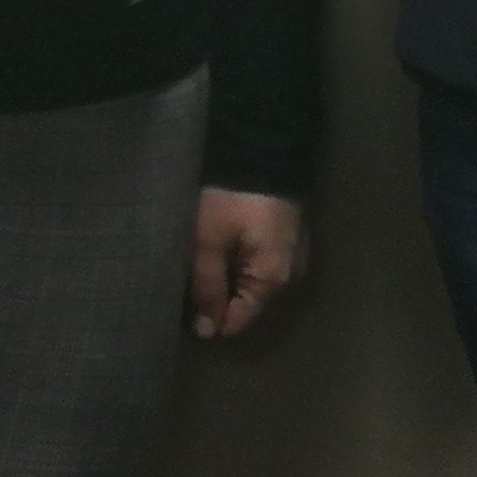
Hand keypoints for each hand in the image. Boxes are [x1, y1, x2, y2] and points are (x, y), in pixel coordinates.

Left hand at [189, 190, 308, 341]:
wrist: (261, 144)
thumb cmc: (230, 198)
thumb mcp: (208, 243)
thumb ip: (207, 289)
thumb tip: (207, 332)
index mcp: (274, 280)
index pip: (238, 322)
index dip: (207, 317)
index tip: (181, 302)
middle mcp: (292, 274)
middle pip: (247, 303)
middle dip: (217, 296)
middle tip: (188, 275)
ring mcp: (294, 254)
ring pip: (252, 282)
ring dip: (228, 275)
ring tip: (202, 257)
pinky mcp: (288, 235)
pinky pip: (261, 262)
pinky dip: (240, 259)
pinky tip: (222, 243)